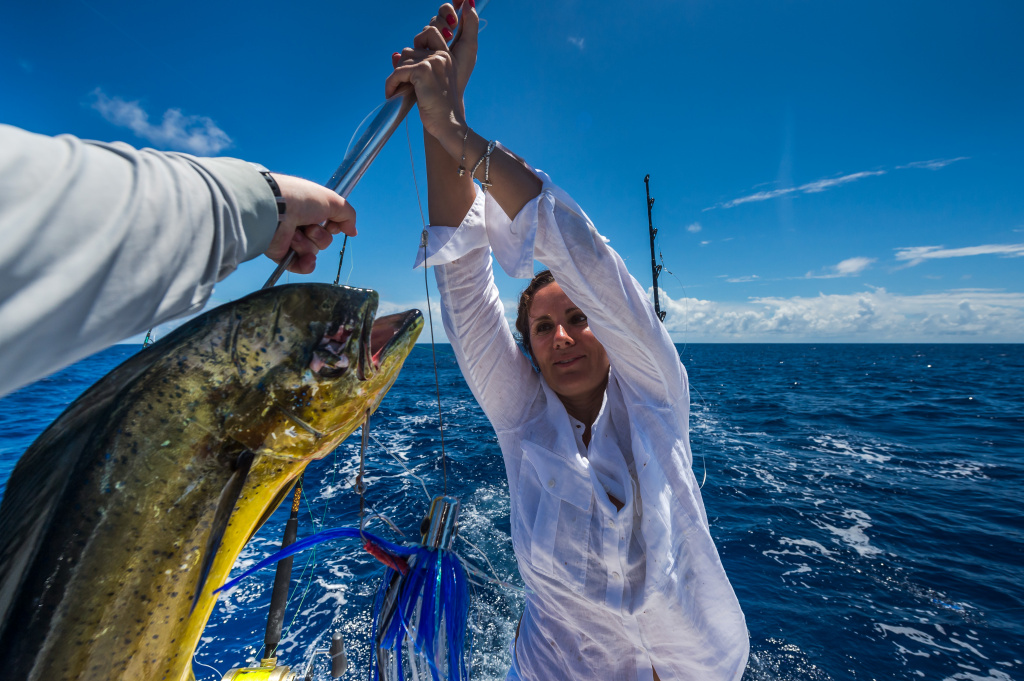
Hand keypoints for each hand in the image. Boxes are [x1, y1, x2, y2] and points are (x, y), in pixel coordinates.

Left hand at [263, 174, 356, 274]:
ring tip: (295, 234)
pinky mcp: (281, 253)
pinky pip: (301, 265)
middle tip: (308, 226)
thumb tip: (352, 231)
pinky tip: (304, 258)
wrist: (275, 209)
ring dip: (308, 244)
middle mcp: (300, 223)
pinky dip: (305, 264)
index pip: (330, 224)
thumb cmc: (302, 199)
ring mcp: (290, 239)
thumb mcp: (333, 200)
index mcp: (310, 209)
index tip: (331, 222)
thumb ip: (348, 215)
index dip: (334, 225)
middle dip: (320, 236)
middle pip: (323, 240)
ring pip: (313, 251)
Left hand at [385, 1, 479, 152]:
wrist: (449, 125)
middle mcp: (442, 56)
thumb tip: (393, 55)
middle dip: (403, 68)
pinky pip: (398, 72)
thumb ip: (417, 67)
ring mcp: (433, 62)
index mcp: (447, 57)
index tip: (410, 67)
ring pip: (403, 59)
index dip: (417, 44)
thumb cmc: (439, 110)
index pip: (429, 33)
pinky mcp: (423, 71)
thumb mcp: (430, 84)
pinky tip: (392, 95)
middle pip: (410, 50)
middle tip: (401, 86)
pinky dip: (391, 84)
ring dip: (396, 77)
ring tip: (398, 92)